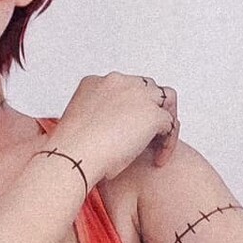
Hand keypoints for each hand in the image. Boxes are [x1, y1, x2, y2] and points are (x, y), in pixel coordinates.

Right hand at [38, 73, 179, 188]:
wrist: (72, 157)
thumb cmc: (71, 151)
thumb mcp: (79, 125)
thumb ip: (96, 119)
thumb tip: (104, 132)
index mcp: (96, 82)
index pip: (125, 86)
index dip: (132, 107)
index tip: (129, 128)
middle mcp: (118, 82)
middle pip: (148, 88)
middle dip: (151, 110)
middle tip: (150, 136)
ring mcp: (138, 96)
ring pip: (166, 100)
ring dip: (165, 120)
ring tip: (160, 144)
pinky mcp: (152, 115)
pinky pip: (171, 125)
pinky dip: (168, 143)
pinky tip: (158, 159)